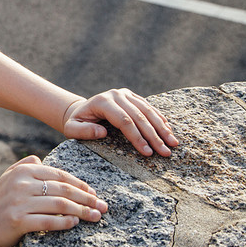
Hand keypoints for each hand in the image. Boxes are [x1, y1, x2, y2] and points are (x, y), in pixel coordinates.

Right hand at [0, 155, 107, 246]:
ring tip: (95, 217)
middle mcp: (22, 185)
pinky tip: (74, 223)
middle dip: (87, 199)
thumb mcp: (9, 177)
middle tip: (102, 207)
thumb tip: (41, 160)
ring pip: (58, 205)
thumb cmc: (1, 199)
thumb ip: (25, 165)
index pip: (59, 175)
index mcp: (23, 172)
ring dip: (81, 212)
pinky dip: (64, 222)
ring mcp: (19, 203)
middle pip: (62, 190)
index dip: (80, 184)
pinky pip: (47, 220)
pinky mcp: (18, 221)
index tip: (94, 194)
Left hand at [62, 89, 178, 156]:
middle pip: (139, 117)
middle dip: (154, 136)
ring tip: (173, 143)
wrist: (80, 110)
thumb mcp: (72, 129)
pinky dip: (159, 119)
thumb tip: (102, 133)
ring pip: (147, 111)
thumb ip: (83, 131)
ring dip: (162, 128)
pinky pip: (148, 107)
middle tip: (165, 152)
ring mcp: (125, 94)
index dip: (137, 137)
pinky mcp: (132, 96)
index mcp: (102, 102)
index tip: (147, 152)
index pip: (124, 121)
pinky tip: (168, 130)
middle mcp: (115, 95)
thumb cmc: (77, 122)